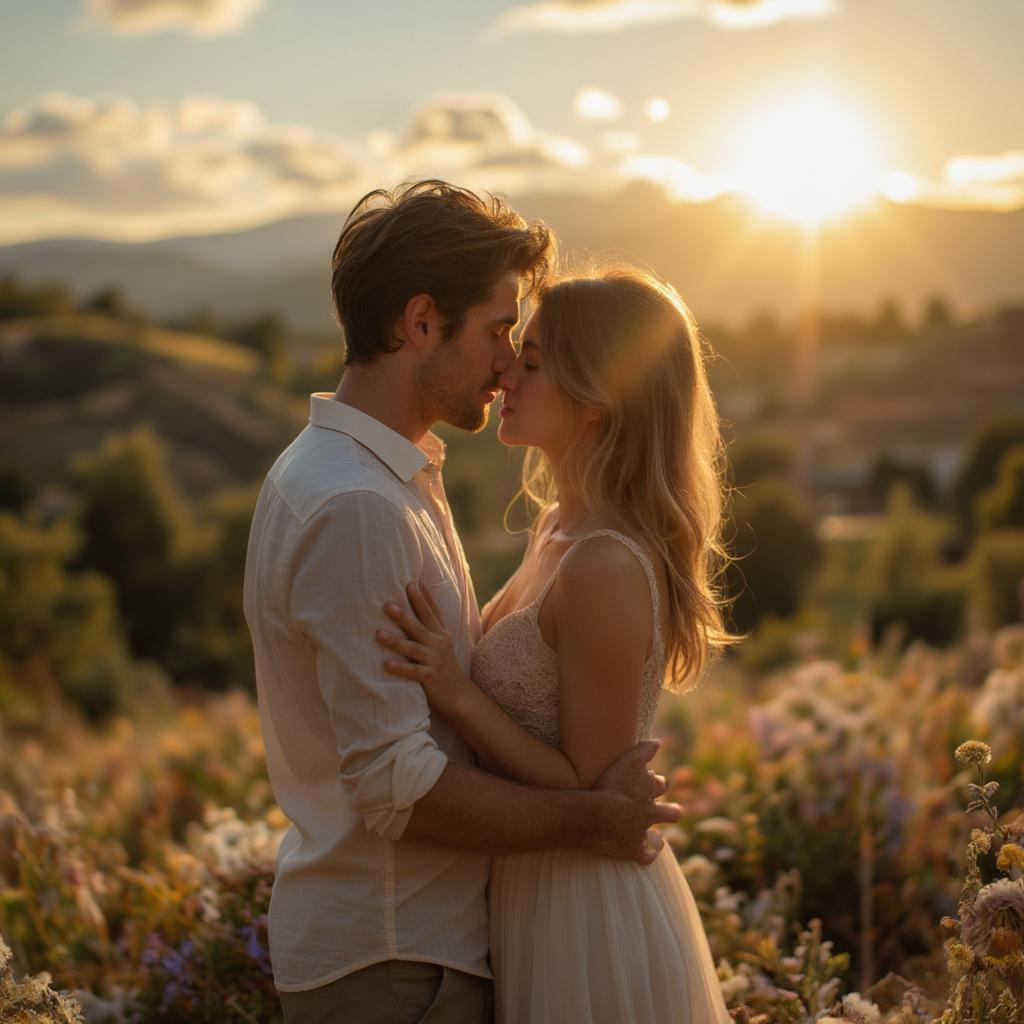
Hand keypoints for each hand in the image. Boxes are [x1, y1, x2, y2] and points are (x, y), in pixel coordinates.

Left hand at [377, 582, 470, 713]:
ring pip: (413, 649)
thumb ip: (432, 616)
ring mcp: (434, 660)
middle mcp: (438, 644)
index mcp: (440, 632)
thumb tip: (422, 586)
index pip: (430, 612)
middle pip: (419, 627)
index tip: (411, 584)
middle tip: (386, 605)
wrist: (457, 692)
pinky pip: (413, 672)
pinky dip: (400, 668)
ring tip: (378, 634)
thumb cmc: (443, 660)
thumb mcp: (442, 637)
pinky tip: (386, 664)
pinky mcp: (430, 677)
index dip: (421, 598)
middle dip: (403, 616)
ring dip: (395, 641)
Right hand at [590, 739, 680, 865]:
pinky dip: (647, 856)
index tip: (654, 781)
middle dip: (672, 811)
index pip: (659, 784)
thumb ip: (644, 750)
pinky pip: (645, 856)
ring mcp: (642, 832)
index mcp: (648, 791)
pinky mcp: (633, 849)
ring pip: (658, 837)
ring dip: (659, 837)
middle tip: (674, 811)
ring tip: (660, 839)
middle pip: (668, 812)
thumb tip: (659, 742)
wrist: (600, 816)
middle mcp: (650, 812)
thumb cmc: (613, 786)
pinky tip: (647, 856)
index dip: (657, 783)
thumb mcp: (629, 760)